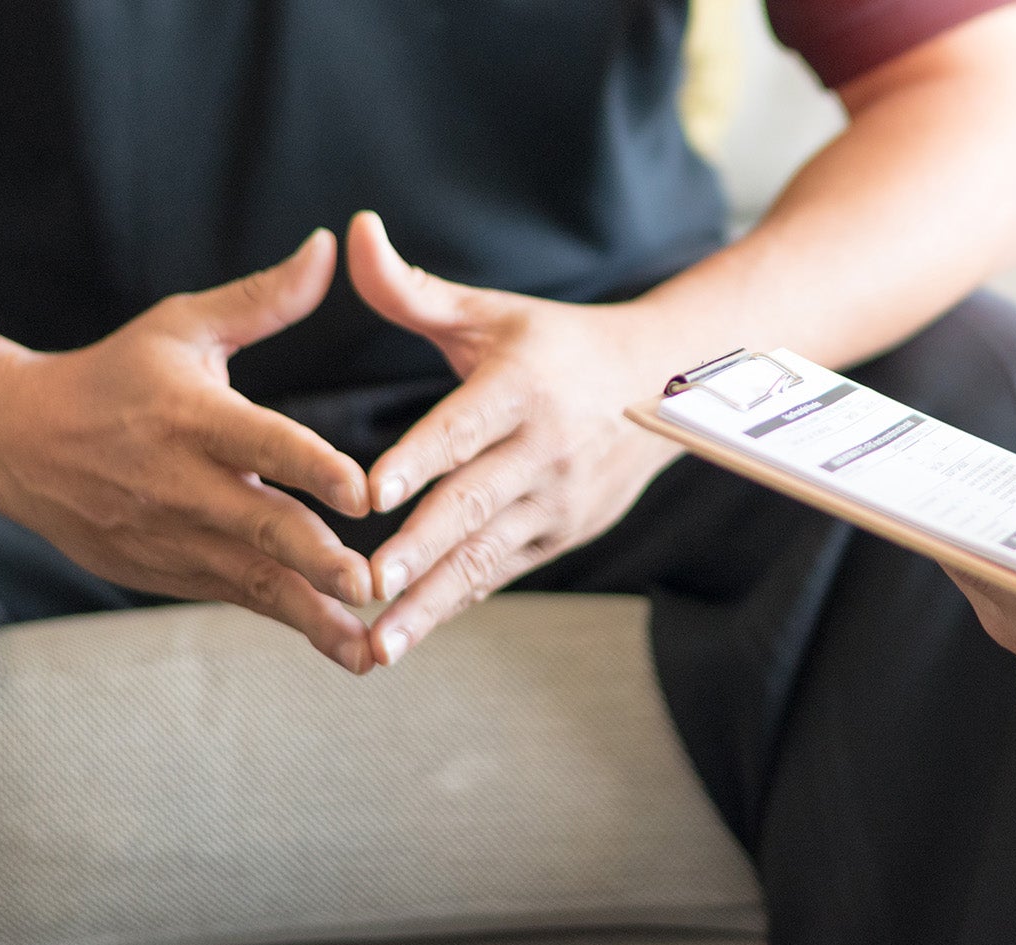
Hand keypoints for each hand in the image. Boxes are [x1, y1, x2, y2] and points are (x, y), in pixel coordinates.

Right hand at [0, 230, 375, 670]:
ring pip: (255, 581)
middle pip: (260, 525)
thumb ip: (263, 299)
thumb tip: (329, 245)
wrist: (19, 444)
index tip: (363, 492)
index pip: (261, 442)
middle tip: (373, 581)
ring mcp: (177, 538)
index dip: (312, 466)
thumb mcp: (182, 329)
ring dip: (315, 613)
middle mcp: (185, 484)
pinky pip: (241, 600)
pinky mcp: (174, 574)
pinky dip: (292, 622)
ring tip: (372, 645)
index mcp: (193, 417)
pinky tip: (346, 645)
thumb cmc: (117, 376)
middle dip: (318, 558)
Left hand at [345, 211, 682, 665]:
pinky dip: (454, 604)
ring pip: (484, 557)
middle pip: (472, 505)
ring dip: (429, 601)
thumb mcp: (491, 314)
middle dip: (418, 551)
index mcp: (522, 387)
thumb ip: (411, 288)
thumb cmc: (554, 344)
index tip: (372, 493)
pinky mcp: (562, 533)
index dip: (419, 459)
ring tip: (376, 642)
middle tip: (364, 584)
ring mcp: (558, 499)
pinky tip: (406, 634)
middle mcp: (545, 449)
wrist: (661, 387)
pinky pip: (499, 573)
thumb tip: (354, 231)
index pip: (464, 427)